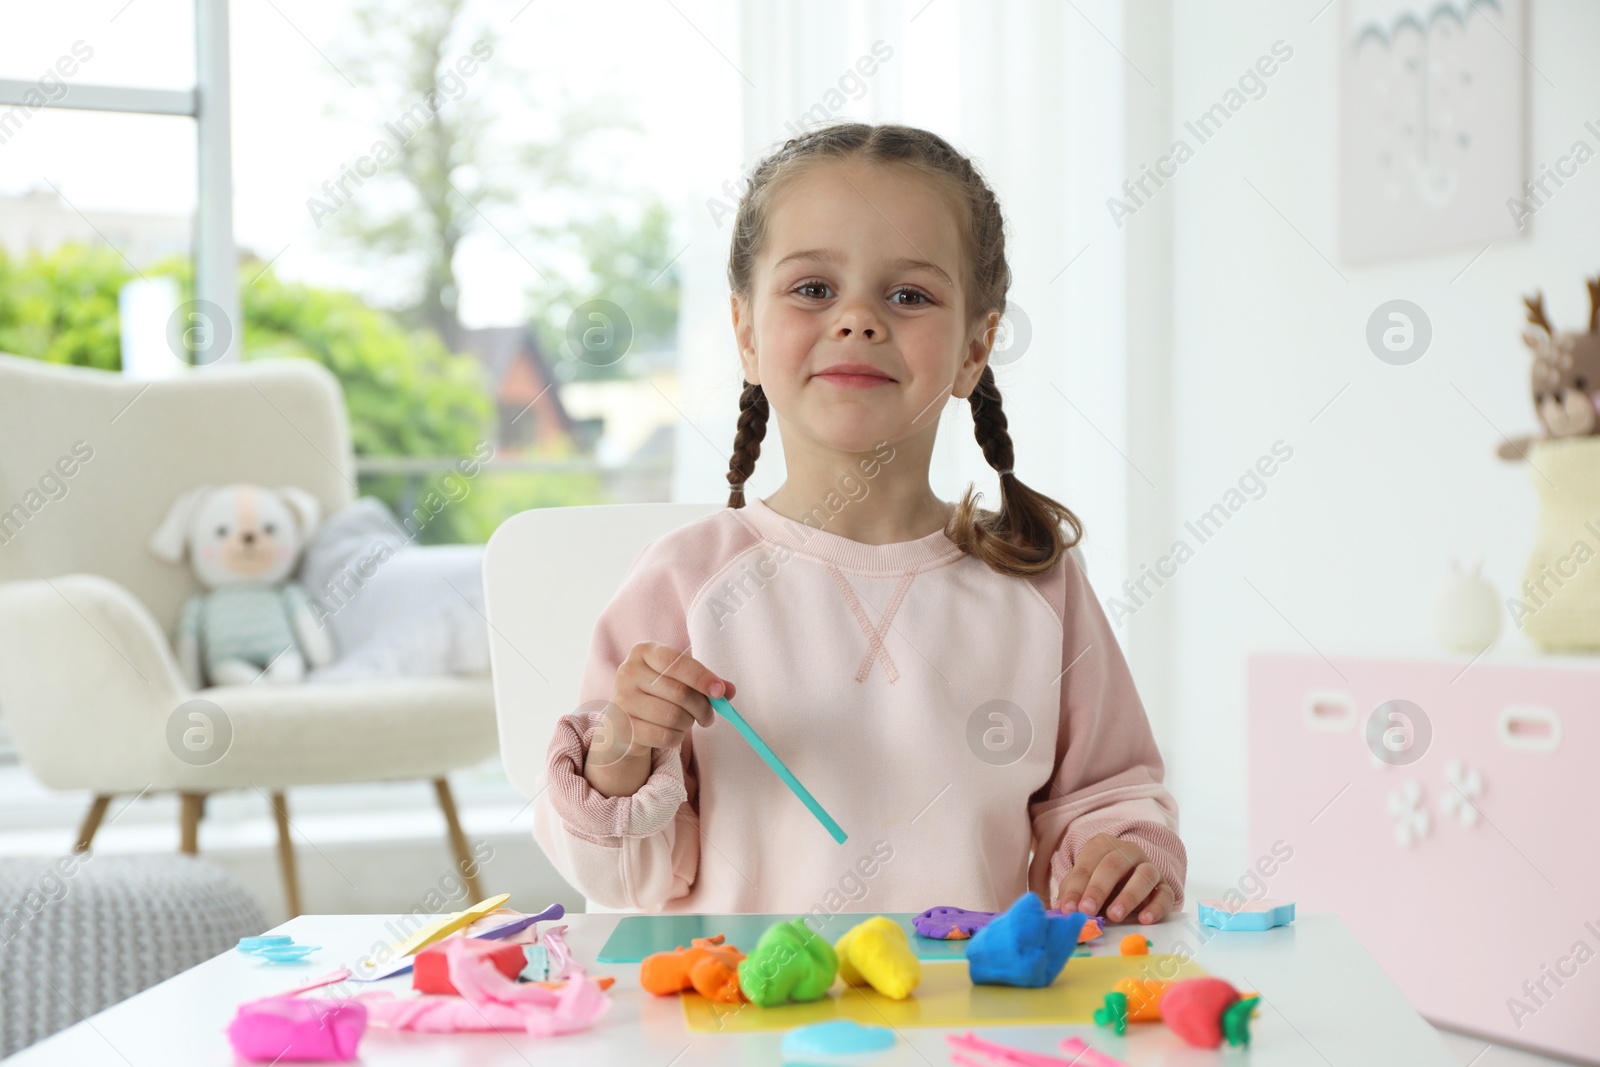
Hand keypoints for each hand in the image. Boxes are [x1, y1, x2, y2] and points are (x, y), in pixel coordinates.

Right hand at [583, 642, 734, 796]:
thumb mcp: (679, 679)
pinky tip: (672, 732)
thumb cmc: (657, 694)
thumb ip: (705, 682)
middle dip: (703, 707)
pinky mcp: (623, 728)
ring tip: (687, 722)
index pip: (675, 662)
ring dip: (689, 723)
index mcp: (643, 652)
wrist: (623, 720)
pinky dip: (676, 737)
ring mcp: (622, 701)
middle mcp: (628, 672)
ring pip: (673, 716)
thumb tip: (729, 690)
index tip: (719, 691)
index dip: (701, 677)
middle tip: (709, 715)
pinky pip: (664, 736)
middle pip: (680, 692)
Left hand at [1053, 833, 1172, 924]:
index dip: (1077, 887)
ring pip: (1144, 875)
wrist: (1130, 886)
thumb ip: (1072, 894)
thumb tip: (1060, 909)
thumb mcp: (1083, 885)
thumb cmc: (1100, 885)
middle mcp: (1128, 851)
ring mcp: (1149, 867)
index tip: (1069, 909)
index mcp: (1103, 845)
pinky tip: (1145, 919)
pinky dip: (1156, 907)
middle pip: (1113, 864)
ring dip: (1128, 896)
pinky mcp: (1165, 886)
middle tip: (1087, 911)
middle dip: (1098, 889)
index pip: (1088, 863)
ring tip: (1114, 916)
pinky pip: (1165, 894)